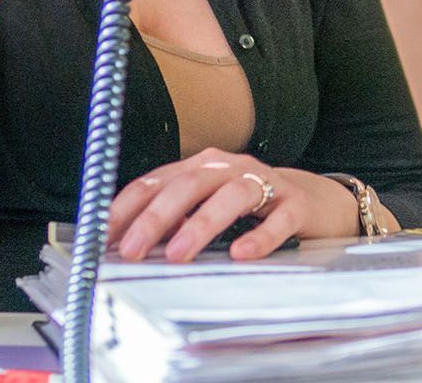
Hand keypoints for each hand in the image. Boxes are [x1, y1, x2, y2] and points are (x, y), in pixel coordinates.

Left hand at [105, 149, 359, 262]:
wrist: (316, 201)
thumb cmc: (252, 207)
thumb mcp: (208, 206)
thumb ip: (174, 218)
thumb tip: (128, 244)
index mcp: (201, 166)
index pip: (156, 181)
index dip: (128, 207)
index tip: (105, 235)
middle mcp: (229, 167)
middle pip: (188, 185)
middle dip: (156, 218)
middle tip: (133, 250)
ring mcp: (265, 182)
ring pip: (230, 196)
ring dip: (201, 224)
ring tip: (179, 253)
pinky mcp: (297, 204)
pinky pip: (278, 218)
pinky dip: (260, 235)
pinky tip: (242, 254)